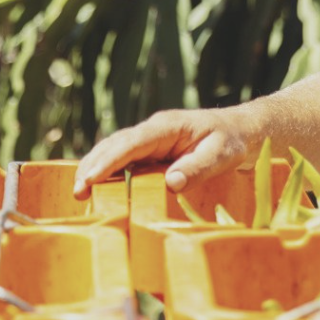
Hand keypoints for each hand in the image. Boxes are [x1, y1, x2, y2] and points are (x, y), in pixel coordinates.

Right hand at [72, 107, 252, 198]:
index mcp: (168, 127)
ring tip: (79, 192)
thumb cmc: (232, 141)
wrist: (241, 131)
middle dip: (94, 166)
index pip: (132, 142)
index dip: (109, 160)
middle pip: (116, 145)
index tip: (91, 178)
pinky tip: (95, 187)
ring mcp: (151, 140)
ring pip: (115, 150)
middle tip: (77, 192)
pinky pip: (124, 159)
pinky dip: (107, 171)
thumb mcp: (222, 155)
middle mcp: (154, 131)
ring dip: (95, 168)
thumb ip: (197, 168)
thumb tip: (170, 183)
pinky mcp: (151, 152)